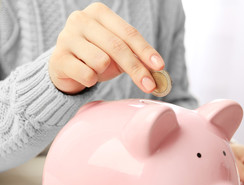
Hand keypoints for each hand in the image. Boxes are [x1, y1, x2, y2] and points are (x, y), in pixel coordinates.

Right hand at [49, 2, 163, 94]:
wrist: (65, 67)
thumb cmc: (95, 56)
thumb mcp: (117, 54)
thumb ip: (136, 58)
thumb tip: (157, 73)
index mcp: (99, 13)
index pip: (129, 33)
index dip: (146, 51)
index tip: (159, 66)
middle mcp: (81, 19)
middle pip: (117, 46)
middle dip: (136, 69)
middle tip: (149, 85)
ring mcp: (66, 37)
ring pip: (101, 61)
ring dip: (104, 71)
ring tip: (96, 69)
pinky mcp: (58, 57)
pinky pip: (86, 74)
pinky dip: (91, 80)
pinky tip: (85, 75)